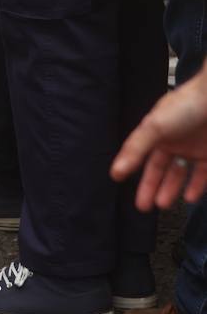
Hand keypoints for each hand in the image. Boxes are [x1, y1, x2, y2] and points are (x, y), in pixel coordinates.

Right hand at [112, 64, 206, 208]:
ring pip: (180, 174)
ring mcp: (192, 147)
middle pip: (159, 168)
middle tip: (144, 206)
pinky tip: (189, 198)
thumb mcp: (155, 127)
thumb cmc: (185, 106)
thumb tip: (116, 171)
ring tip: (163, 204)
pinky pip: (202, 174)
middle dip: (151, 186)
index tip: (119, 181)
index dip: (131, 168)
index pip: (141, 155)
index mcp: (156, 131)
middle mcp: (173, 140)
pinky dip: (196, 187)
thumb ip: (136, 150)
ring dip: (171, 189)